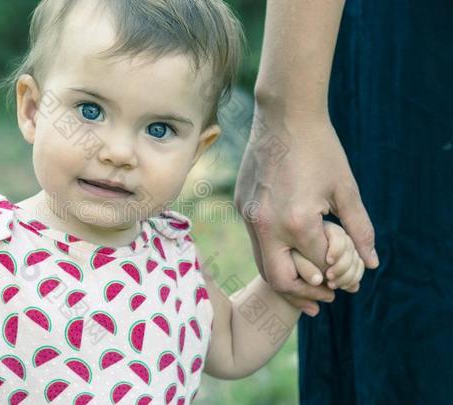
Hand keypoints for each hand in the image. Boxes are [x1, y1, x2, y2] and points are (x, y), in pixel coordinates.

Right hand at [234, 107, 377, 315]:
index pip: (319, 266)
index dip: (338, 278)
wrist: (283, 116)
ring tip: (309, 280)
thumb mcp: (346, 190)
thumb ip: (359, 230)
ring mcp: (248, 216)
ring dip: (286, 275)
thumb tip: (371, 264)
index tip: (348, 282)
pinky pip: (255, 239)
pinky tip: (289, 247)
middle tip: (325, 297)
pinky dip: (273, 251)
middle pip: (280, 279)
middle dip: (304, 293)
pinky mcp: (240, 205)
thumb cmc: (320, 149)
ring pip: (262, 262)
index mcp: (296, 222)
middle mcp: (266, 225)